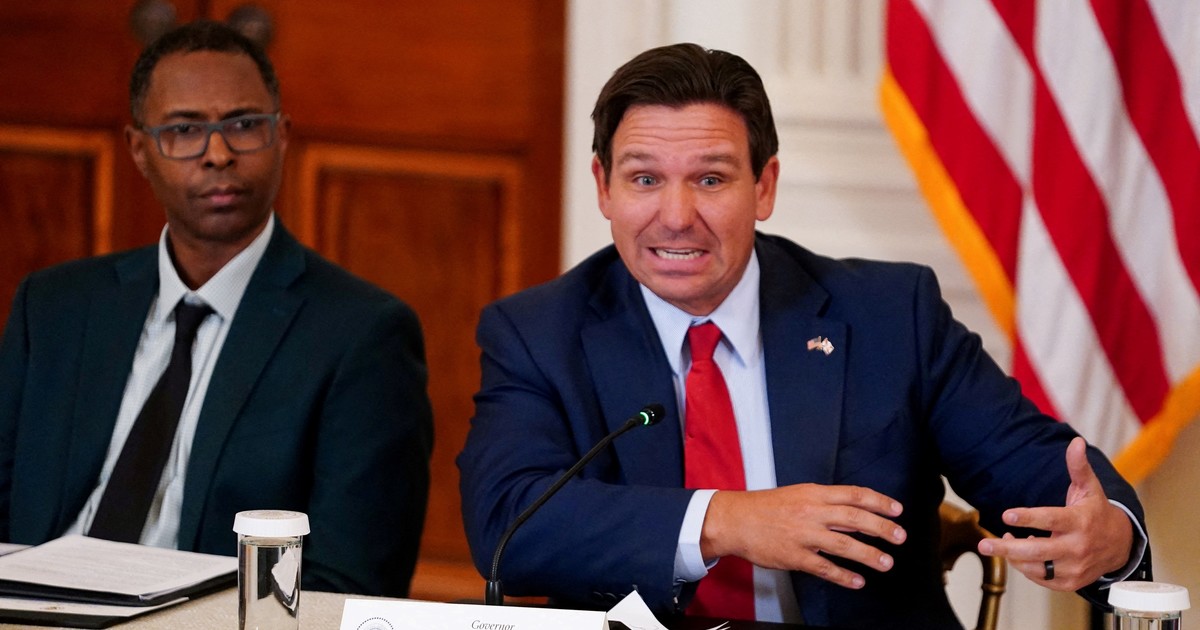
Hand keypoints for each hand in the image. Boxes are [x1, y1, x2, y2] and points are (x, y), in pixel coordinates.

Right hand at [700, 484, 905, 589]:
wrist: (734, 520)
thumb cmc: (766, 507)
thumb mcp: (798, 495)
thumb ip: (827, 504)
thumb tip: (858, 516)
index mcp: (814, 493)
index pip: (854, 494)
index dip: (879, 502)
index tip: (897, 510)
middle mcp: (812, 512)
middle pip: (856, 518)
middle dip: (882, 528)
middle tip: (900, 537)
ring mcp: (803, 535)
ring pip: (844, 545)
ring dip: (869, 555)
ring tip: (887, 563)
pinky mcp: (794, 557)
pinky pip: (824, 568)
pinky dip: (843, 576)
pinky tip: (857, 582)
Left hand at [977, 437, 1133, 590]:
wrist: (1120, 545)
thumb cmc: (1096, 512)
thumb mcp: (1090, 488)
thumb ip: (1078, 467)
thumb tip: (1075, 441)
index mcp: (1080, 522)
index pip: (1051, 520)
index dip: (1028, 518)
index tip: (1006, 515)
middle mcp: (1078, 547)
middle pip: (1038, 551)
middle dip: (1007, 549)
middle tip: (983, 545)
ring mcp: (1075, 567)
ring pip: (1037, 568)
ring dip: (1014, 557)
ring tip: (1003, 542)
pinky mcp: (1071, 582)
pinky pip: (1042, 578)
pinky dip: (1026, 568)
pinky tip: (1020, 554)